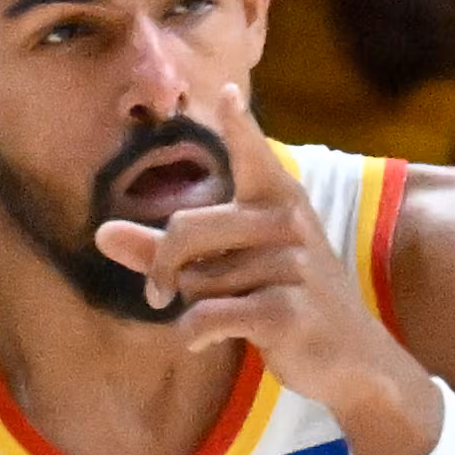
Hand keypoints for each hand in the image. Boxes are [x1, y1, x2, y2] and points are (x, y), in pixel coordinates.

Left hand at [93, 83, 441, 454]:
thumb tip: (99, 233)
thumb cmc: (284, 301)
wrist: (355, 359)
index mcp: (277, 199)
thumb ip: (164, 249)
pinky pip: (207, 317)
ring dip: (192, 309)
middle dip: (162, 266)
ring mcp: (291, 266)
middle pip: (184, 228)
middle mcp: (287, 223)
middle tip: (158, 294)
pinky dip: (194, 335)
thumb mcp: (233, 268)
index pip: (253, 154)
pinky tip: (205, 342)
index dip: (240, 126)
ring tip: (226, 315)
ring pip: (196, 283)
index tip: (228, 95)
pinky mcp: (286, 310)